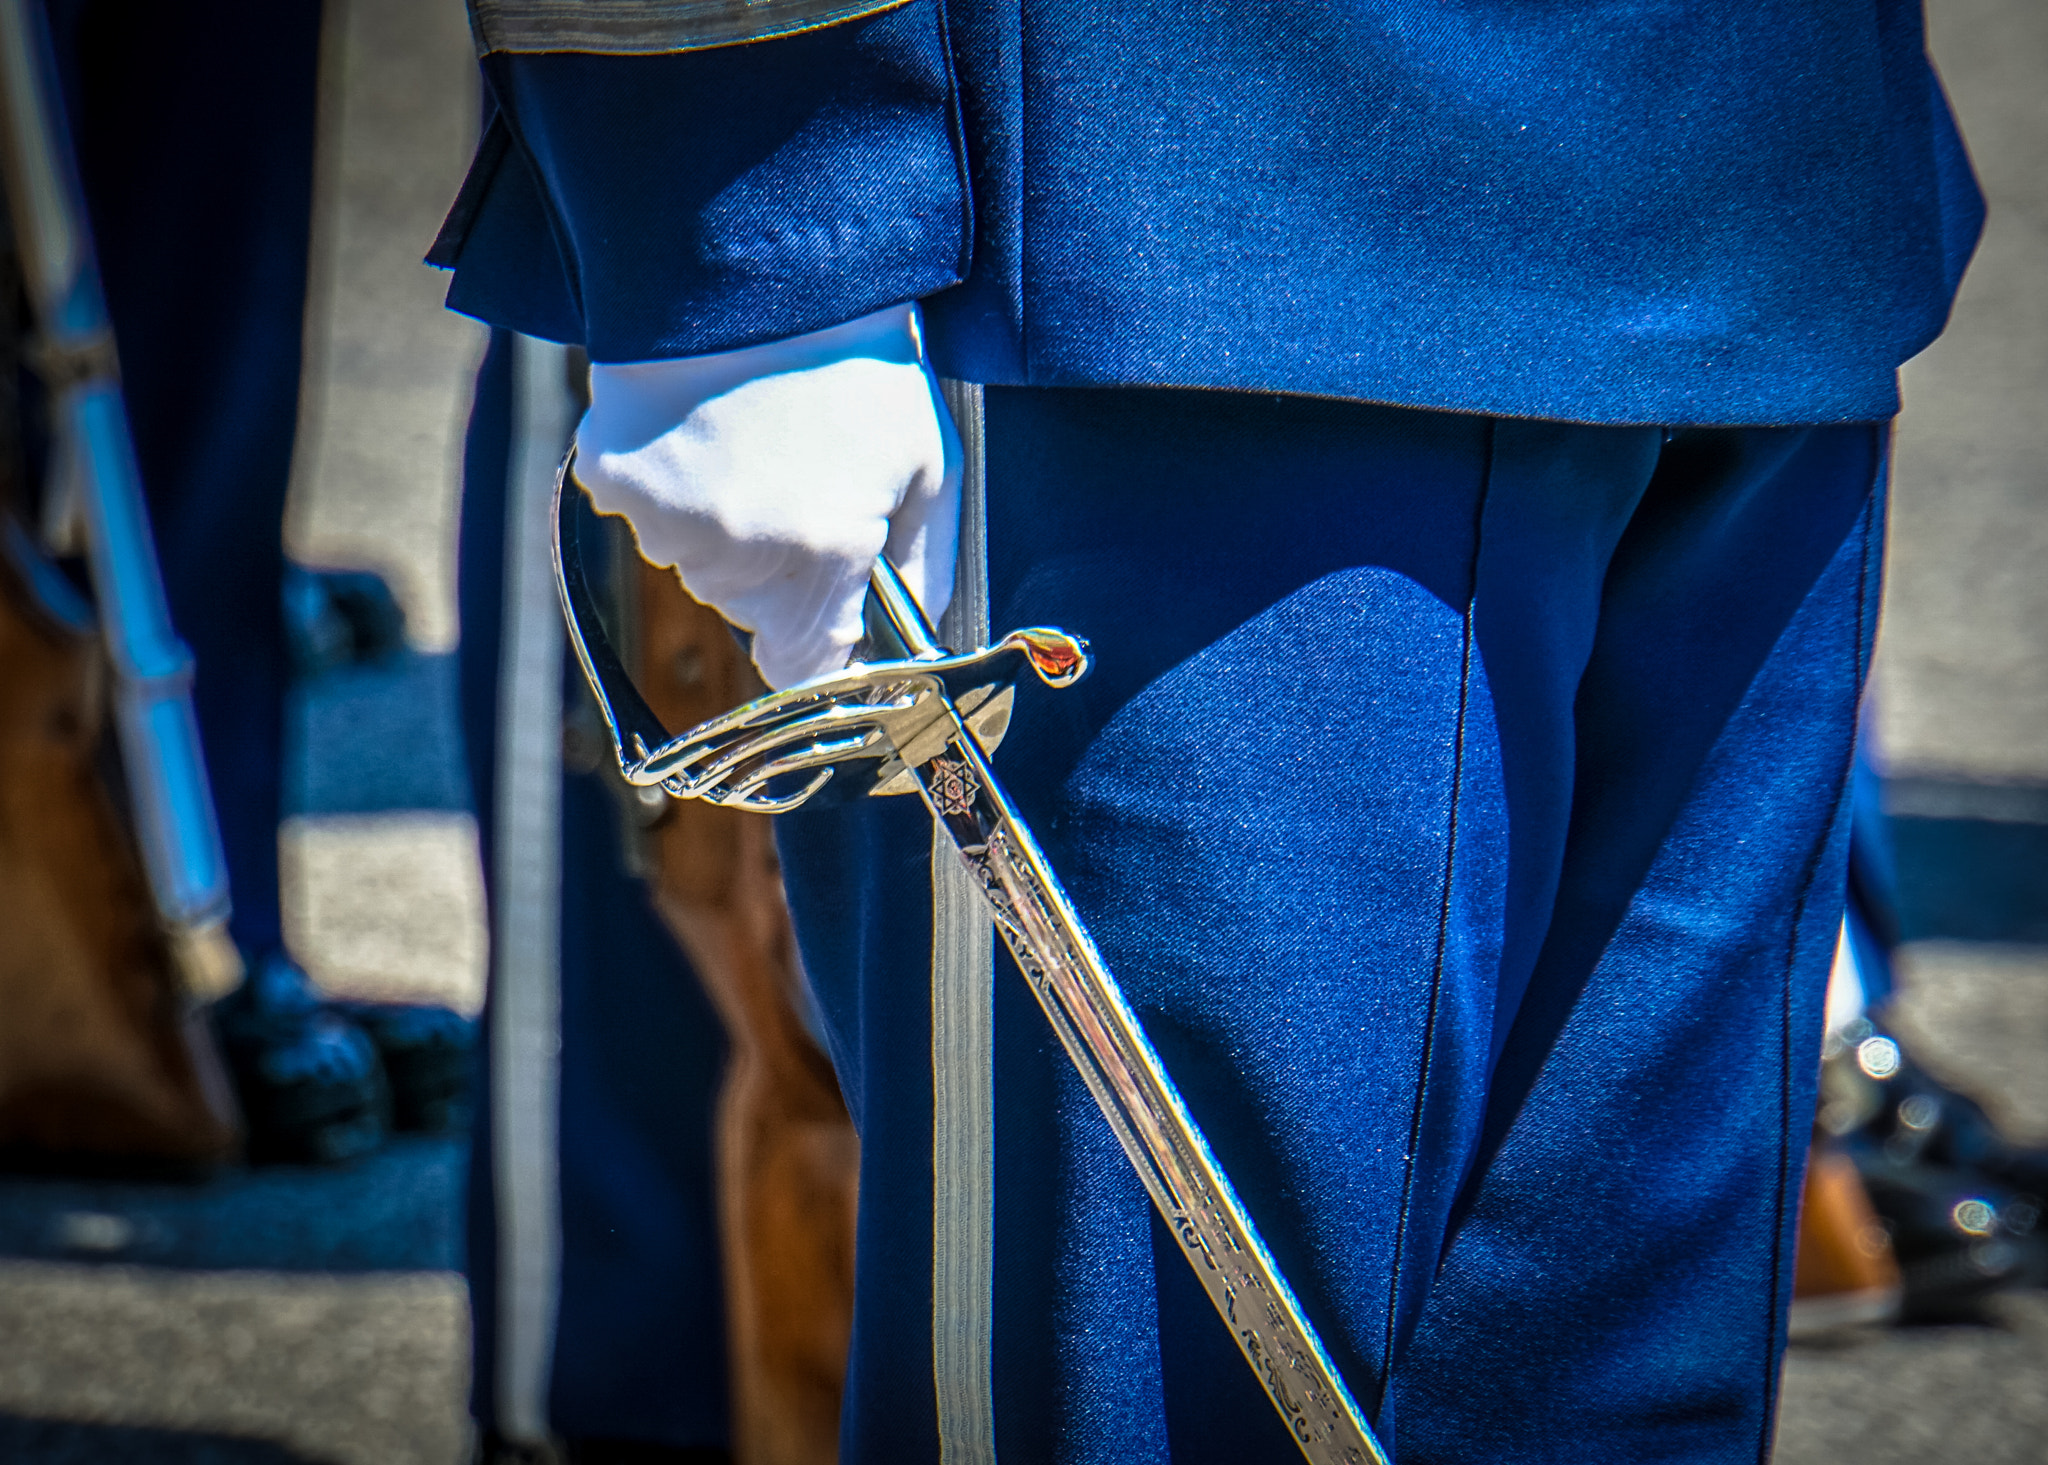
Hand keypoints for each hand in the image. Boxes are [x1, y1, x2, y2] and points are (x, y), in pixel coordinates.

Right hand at [575, 302, 960, 689]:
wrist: (757, 256)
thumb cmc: (858, 357)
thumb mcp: (927, 462)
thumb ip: (922, 566)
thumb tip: (914, 627)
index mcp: (820, 560)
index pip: (805, 671)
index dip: (821, 648)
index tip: (834, 617)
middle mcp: (735, 558)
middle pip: (753, 612)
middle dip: (782, 569)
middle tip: (805, 478)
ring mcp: (665, 523)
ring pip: (701, 565)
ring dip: (726, 526)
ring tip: (757, 439)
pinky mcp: (611, 482)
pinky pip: (650, 515)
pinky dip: (674, 485)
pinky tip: (706, 425)